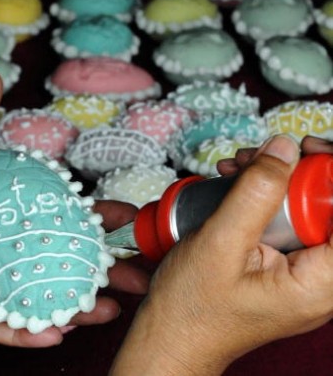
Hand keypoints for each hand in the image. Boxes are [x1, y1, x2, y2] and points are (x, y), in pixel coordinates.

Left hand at [0, 72, 147, 353]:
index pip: (46, 210)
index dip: (85, 212)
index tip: (121, 212)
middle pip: (50, 256)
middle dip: (94, 264)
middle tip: (137, 267)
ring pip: (32, 293)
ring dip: (73, 300)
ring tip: (111, 304)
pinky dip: (25, 328)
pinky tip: (59, 328)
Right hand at [110, 135, 332, 374]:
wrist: (170, 339)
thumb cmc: (191, 309)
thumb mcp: (219, 244)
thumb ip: (254, 194)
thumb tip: (284, 148)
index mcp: (320, 283)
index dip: (331, 176)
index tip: (306, 150)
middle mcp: (320, 281)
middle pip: (329, 210)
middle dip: (297, 173)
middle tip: (262, 155)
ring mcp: (300, 276)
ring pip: (305, 213)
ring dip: (275, 182)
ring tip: (236, 169)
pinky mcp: (280, 269)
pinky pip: (283, 225)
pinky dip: (261, 200)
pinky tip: (232, 187)